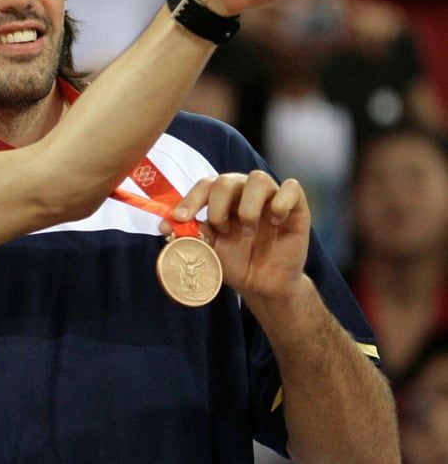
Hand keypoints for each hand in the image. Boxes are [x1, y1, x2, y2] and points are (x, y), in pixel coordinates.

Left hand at [161, 171, 309, 301]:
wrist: (262, 285)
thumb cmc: (235, 262)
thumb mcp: (208, 251)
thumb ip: (190, 235)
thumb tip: (166, 226)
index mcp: (222, 199)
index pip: (205, 185)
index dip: (190, 199)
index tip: (179, 218)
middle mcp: (245, 193)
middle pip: (227, 179)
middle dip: (218, 205)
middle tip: (221, 229)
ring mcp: (271, 198)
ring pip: (258, 178)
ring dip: (247, 206)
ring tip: (247, 230)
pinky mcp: (296, 208)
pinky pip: (292, 188)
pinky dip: (280, 202)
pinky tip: (275, 221)